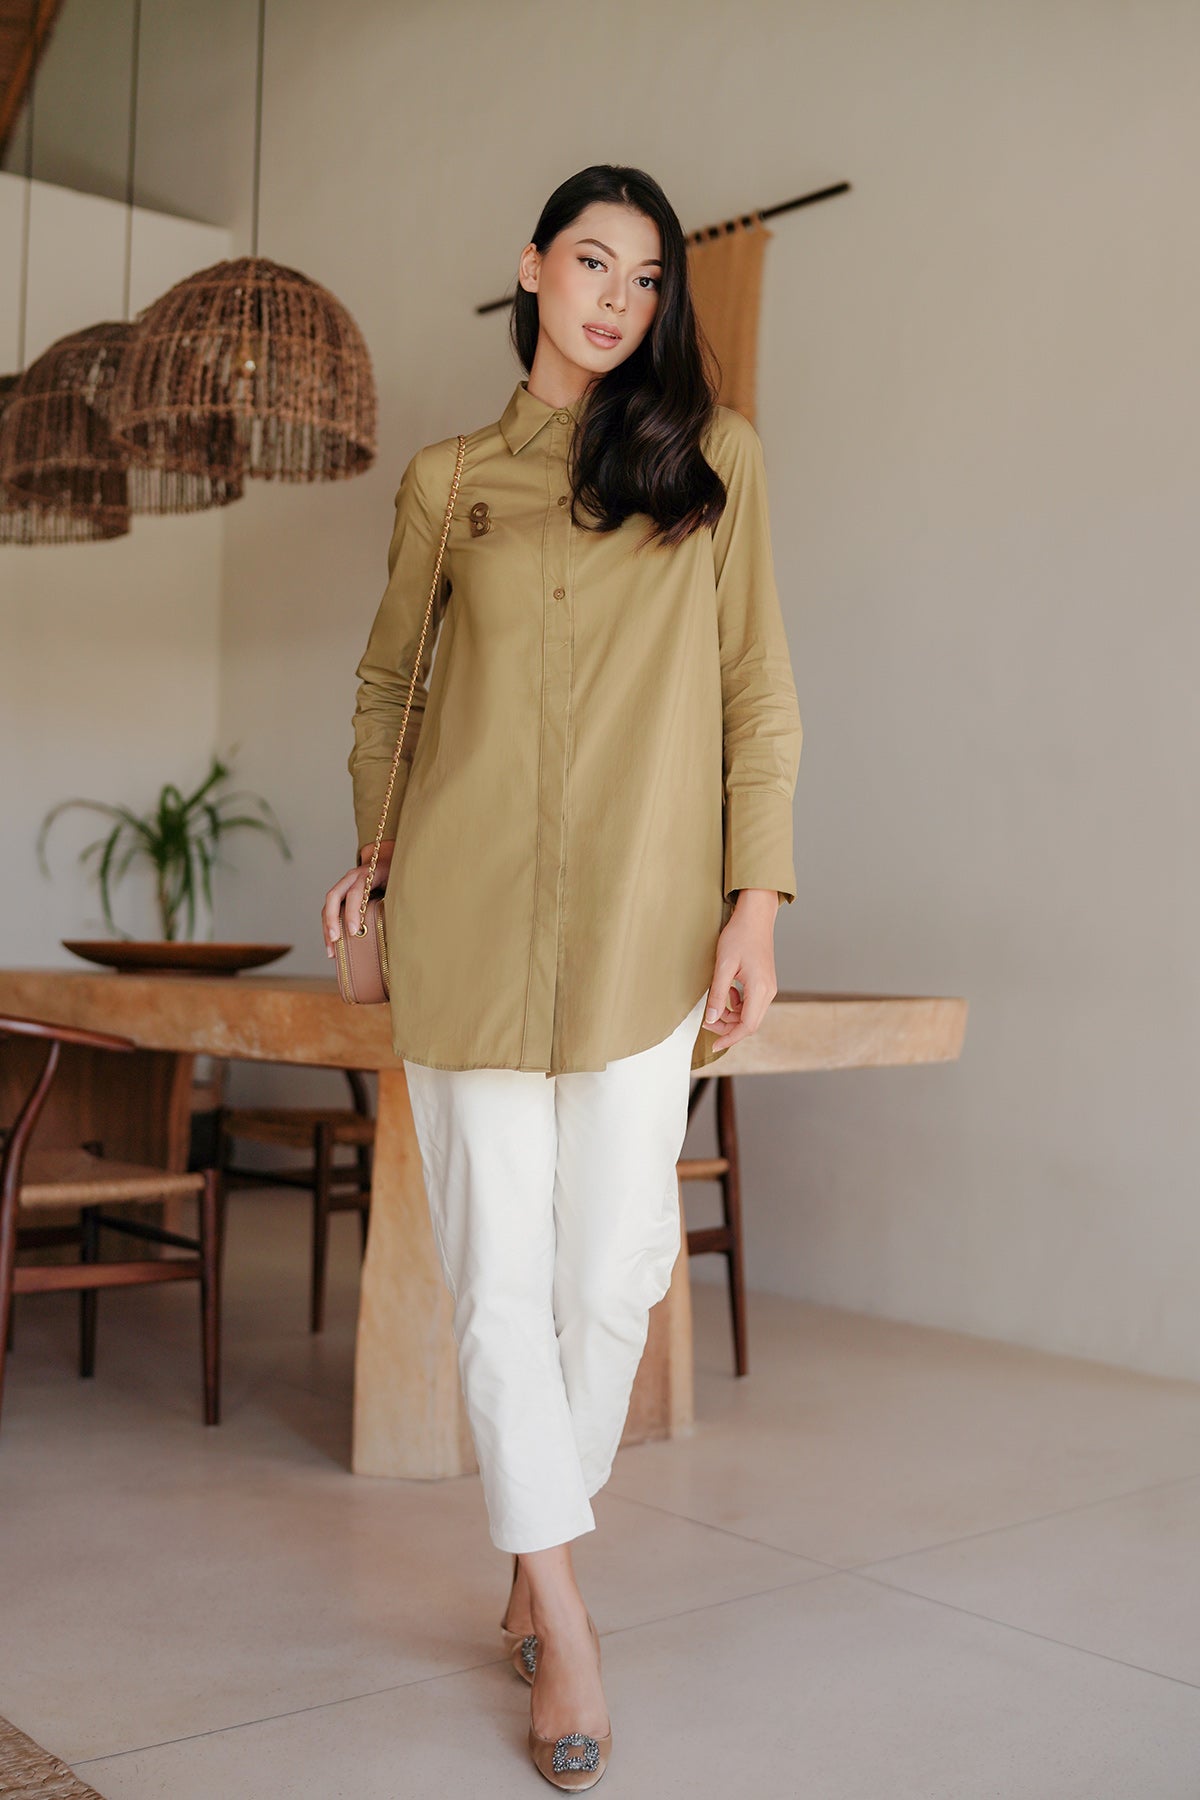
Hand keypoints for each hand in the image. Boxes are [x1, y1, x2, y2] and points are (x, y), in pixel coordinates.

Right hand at [322, 845, 392, 956]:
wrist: (387, 861)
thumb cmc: (394, 876)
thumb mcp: (397, 884)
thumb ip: (394, 899)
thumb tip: (397, 925)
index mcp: (367, 874)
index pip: (355, 893)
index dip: (353, 912)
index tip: (354, 931)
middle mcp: (351, 877)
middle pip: (334, 896)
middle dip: (332, 920)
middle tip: (336, 940)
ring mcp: (344, 884)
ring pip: (328, 905)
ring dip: (327, 927)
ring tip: (331, 950)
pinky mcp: (341, 894)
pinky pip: (330, 909)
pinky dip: (329, 927)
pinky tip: (332, 944)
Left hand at [703, 888, 780, 1048]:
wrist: (755, 917)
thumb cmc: (739, 936)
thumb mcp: (724, 966)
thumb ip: (719, 995)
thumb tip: (712, 1018)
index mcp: (760, 989)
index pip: (747, 1026)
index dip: (729, 1038)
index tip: (713, 1044)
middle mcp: (768, 992)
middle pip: (750, 1024)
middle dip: (728, 1028)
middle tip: (708, 1021)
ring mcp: (768, 988)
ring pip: (750, 1015)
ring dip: (732, 1016)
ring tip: (716, 1002)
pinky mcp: (764, 984)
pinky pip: (751, 1005)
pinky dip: (737, 1005)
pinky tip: (728, 992)